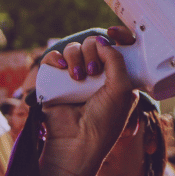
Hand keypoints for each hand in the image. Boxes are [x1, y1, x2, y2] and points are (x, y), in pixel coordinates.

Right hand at [37, 27, 137, 175]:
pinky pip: (52, 58)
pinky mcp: (53, 82)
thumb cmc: (105, 122)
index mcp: (116, 77)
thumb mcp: (122, 89)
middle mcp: (95, 75)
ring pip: (73, 49)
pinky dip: (56, 58)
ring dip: (76, 58)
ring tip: (78, 78)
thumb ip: (116, 60)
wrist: (77, 143)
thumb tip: (102, 40)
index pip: (116, 47)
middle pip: (92, 44)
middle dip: (93, 51)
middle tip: (93, 72)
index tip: (114, 32)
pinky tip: (61, 67)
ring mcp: (74, 78)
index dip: (117, 36)